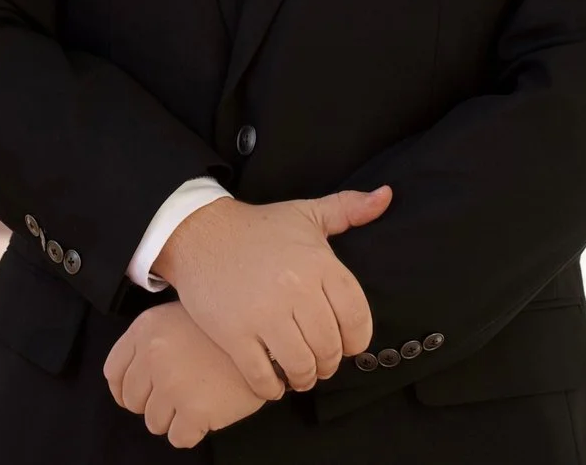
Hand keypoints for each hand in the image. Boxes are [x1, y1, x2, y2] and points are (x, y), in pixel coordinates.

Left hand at [103, 303, 265, 448]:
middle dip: (153, 404)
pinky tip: (208, 412)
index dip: (125, 389)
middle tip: (178, 396)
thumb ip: (153, 341)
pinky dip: (192, 431)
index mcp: (146, 329)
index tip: (140, 395)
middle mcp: (153, 355)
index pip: (114, 373)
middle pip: (133, 401)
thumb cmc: (224, 331)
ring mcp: (173, 384)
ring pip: (154, 423)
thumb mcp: (179, 317)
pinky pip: (178, 438)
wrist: (267, 338)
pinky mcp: (194, 409)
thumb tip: (134, 376)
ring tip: (198, 399)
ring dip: (174, 418)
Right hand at [150, 185, 391, 398]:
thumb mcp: (306, 212)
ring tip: (300, 374)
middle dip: (329, 362)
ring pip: (300, 365)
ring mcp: (264, 313)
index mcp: (319, 263)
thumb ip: (349, 208)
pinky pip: (262, 376)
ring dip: (304, 378)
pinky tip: (273, 383)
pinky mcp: (233, 333)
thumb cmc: (258, 227)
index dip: (356, 340)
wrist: (199, 233)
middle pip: (329, 346)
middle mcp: (296, 289)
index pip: (356, 317)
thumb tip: (386, 196)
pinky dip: (272, 388)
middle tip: (321, 363)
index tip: (348, 345)